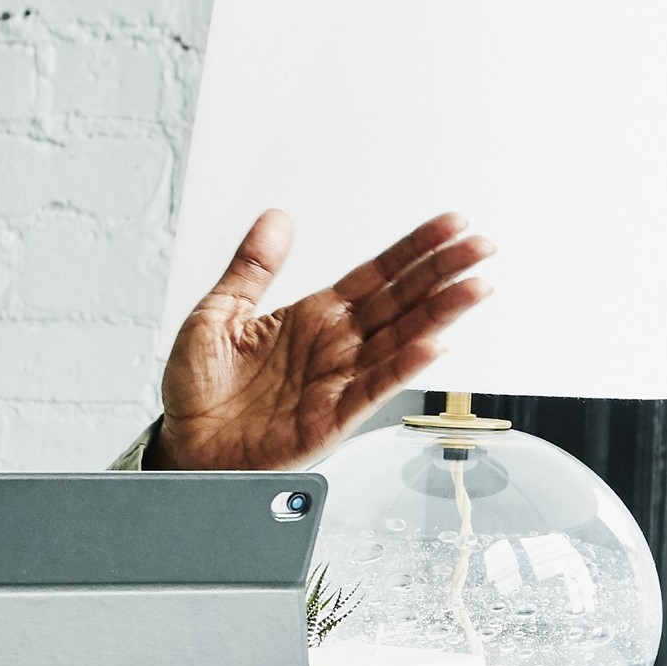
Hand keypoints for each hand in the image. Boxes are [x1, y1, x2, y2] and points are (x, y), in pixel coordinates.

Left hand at [155, 211, 495, 470]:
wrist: (185, 446)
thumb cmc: (200, 389)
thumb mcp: (218, 313)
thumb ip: (251, 268)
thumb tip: (275, 219)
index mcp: (313, 317)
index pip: (375, 276)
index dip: (413, 250)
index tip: (450, 226)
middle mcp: (335, 346)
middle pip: (401, 302)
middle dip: (442, 274)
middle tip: (481, 246)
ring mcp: (338, 382)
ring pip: (400, 342)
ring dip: (439, 315)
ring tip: (474, 286)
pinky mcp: (331, 420)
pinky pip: (373, 389)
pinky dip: (403, 369)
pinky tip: (433, 346)